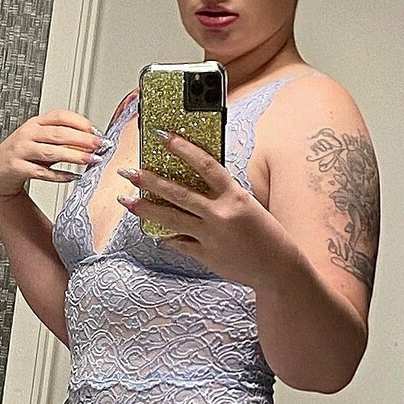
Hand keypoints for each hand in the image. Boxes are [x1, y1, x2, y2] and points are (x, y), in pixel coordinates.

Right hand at [0, 109, 102, 201]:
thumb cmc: (23, 155)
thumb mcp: (41, 141)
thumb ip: (62, 139)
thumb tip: (91, 141)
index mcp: (36, 123)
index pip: (60, 116)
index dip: (80, 122)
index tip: (96, 131)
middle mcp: (28, 134)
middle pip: (59, 133)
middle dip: (83, 139)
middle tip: (100, 145)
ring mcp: (21, 150)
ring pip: (51, 151)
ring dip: (74, 156)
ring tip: (91, 160)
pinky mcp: (17, 168)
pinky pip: (41, 172)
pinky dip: (57, 175)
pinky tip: (71, 177)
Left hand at [116, 132, 290, 286]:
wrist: (277, 268)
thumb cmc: (266, 234)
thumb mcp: (247, 205)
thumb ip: (222, 194)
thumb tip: (192, 182)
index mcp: (235, 196)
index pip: (205, 165)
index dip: (182, 148)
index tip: (162, 135)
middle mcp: (220, 214)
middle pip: (178, 193)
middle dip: (150, 181)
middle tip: (129, 171)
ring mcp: (210, 236)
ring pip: (171, 219)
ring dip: (145, 208)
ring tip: (126, 200)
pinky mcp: (205, 255)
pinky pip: (178, 242)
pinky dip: (164, 234)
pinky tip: (149, 227)